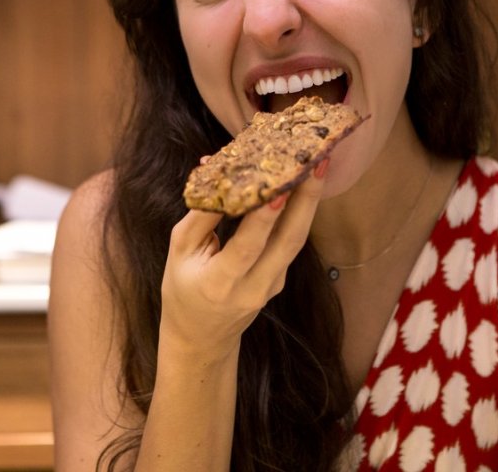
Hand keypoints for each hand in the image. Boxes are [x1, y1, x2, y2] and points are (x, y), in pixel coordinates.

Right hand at [159, 161, 328, 363]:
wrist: (202, 335)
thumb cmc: (183, 288)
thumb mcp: (179, 251)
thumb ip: (200, 215)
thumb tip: (214, 167)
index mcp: (220, 282)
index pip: (248, 246)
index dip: (265, 217)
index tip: (281, 186)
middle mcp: (254, 287)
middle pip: (288, 241)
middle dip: (306, 199)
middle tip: (317, 161)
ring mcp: (273, 285)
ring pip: (296, 241)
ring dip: (309, 202)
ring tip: (318, 165)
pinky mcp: (282, 279)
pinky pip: (290, 242)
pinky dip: (297, 212)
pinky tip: (301, 185)